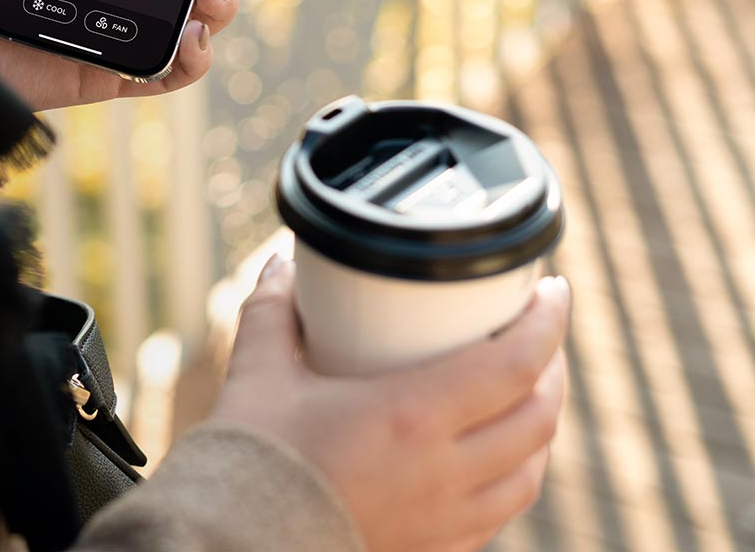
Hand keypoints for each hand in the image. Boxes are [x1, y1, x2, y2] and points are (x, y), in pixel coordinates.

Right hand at [212, 257, 571, 551]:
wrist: (235, 541)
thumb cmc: (251, 457)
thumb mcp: (258, 371)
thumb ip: (273, 311)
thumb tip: (279, 266)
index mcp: (410, 416)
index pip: (514, 364)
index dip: (547, 323)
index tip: (553, 291)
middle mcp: (442, 471)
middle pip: (537, 418)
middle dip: (552, 370)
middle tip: (538, 336)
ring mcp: (443, 520)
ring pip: (528, 474)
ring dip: (540, 430)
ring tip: (527, 398)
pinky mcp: (431, 551)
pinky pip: (495, 516)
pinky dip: (508, 480)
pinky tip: (491, 465)